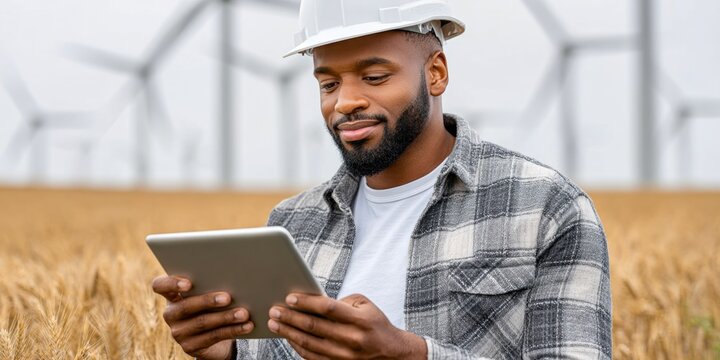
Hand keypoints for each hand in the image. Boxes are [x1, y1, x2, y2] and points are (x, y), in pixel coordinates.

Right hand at [151, 275, 253, 359]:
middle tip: (228, 297)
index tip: (188, 283)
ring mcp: (179, 332)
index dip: (171, 283)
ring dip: (226, 317)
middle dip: (208, 301)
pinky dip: (233, 330)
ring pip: (203, 323)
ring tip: (243, 313)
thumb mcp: (208, 295)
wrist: (214, 338)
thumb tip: (233, 277)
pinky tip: (246, 325)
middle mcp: (171, 314)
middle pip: (186, 306)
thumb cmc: (212, 307)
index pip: (160, 286)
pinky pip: (214, 336)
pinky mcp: (190, 347)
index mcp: (172, 295)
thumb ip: (211, 286)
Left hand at [267, 293, 426, 359]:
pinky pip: (312, 357)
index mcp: (359, 320)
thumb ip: (341, 302)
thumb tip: (314, 302)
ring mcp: (344, 355)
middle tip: (274, 310)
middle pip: (314, 327)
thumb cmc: (375, 324)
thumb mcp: (365, 305)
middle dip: (290, 317)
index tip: (289, 297)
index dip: (307, 302)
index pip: (328, 308)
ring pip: (309, 344)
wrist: (392, 354)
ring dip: (288, 333)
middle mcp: (351, 339)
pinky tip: (288, 337)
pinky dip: (297, 347)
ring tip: (274, 323)